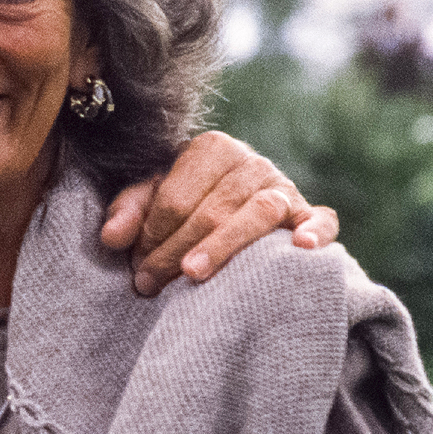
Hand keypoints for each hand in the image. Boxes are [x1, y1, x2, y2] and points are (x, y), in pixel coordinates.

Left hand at [98, 130, 338, 295]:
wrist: (238, 204)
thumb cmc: (188, 201)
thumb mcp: (154, 197)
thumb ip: (129, 210)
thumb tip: (111, 238)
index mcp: (211, 148)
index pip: (175, 198)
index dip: (150, 236)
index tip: (135, 269)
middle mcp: (251, 161)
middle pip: (211, 210)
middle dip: (174, 251)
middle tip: (149, 285)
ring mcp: (284, 186)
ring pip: (257, 213)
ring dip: (224, 246)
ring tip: (194, 274)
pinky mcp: (310, 212)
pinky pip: (321, 219)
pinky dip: (315, 231)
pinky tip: (300, 246)